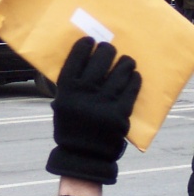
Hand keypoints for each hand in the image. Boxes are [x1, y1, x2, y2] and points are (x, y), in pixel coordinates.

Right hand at [46, 37, 140, 184]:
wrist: (83, 155)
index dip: (83, 47)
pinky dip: (133, 80)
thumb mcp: (61, 104)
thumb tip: (81, 62)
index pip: (75, 60)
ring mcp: (103, 103)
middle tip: (108, 48)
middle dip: (106, 51)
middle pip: (99, 62)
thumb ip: (69, 86)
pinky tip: (134, 75)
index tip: (90, 40)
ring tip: (126, 60)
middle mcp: (84, 94)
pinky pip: (130, 90)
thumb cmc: (70, 126)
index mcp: (66, 90)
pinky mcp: (120, 114)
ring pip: (118, 73)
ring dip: (124, 63)